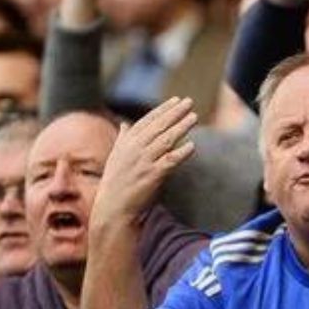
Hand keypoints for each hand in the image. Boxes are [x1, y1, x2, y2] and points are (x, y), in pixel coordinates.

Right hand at [91, 97, 197, 222]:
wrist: (113, 207)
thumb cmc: (117, 183)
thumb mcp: (117, 157)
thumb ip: (123, 139)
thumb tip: (124, 124)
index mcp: (127, 142)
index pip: (147, 121)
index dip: (163, 110)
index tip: (177, 100)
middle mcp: (134, 149)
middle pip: (159, 126)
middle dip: (175, 113)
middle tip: (189, 102)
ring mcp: (143, 161)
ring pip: (166, 140)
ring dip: (181, 127)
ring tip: (194, 117)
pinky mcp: (152, 175)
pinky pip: (170, 160)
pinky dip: (181, 152)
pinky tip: (192, 146)